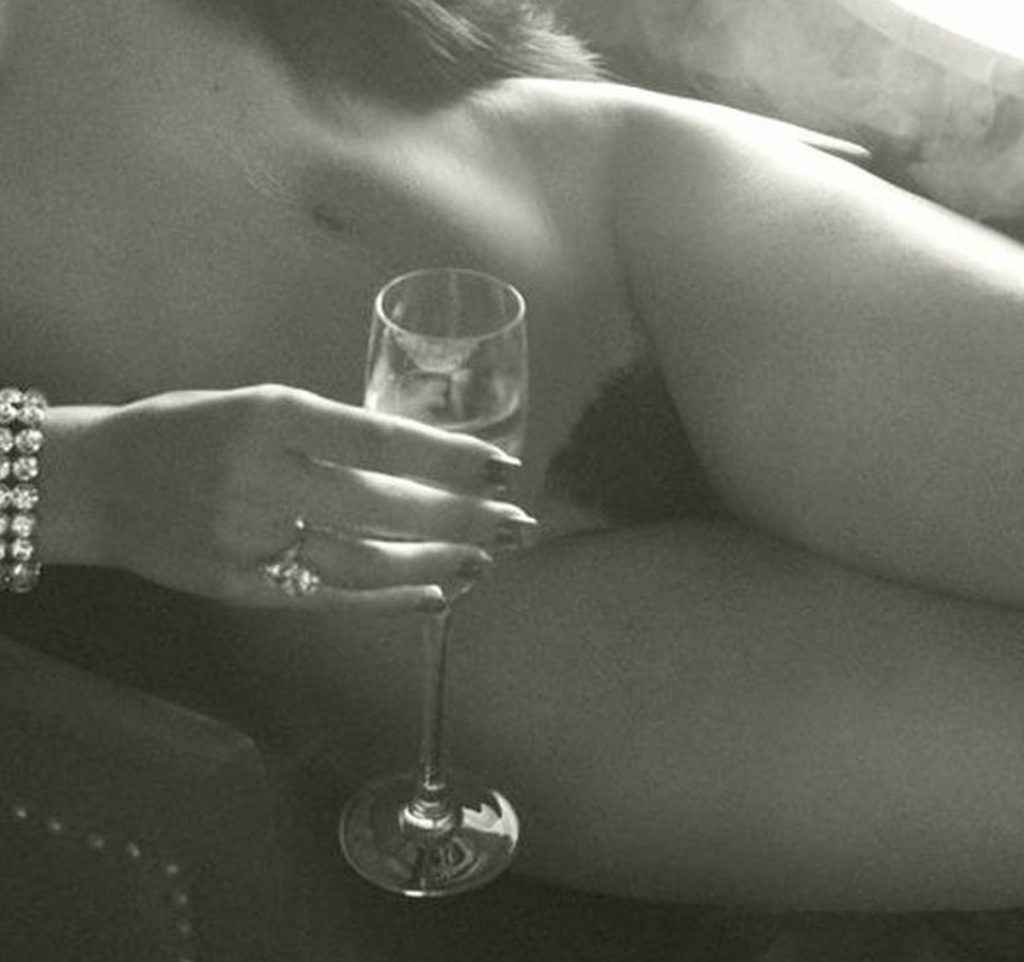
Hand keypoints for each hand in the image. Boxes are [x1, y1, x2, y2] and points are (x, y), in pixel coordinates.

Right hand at [42, 385, 532, 611]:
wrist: (97, 483)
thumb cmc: (185, 430)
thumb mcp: (257, 405)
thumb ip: (329, 433)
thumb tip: (416, 462)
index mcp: (271, 417)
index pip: (383, 441)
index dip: (450, 459)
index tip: (501, 468)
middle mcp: (265, 479)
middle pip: (387, 508)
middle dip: (462, 518)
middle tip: (515, 525)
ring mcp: (253, 541)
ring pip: (367, 562)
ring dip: (437, 563)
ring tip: (486, 559)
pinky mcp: (243, 589)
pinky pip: (331, 598)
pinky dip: (390, 600)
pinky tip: (437, 594)